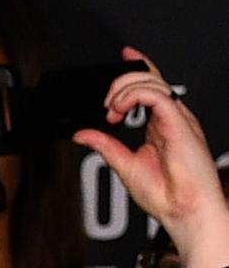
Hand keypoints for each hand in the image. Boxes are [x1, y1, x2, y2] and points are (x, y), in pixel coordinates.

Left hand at [76, 50, 228, 267]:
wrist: (185, 211)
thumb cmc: (166, 196)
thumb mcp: (124, 166)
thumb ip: (105, 146)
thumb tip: (83, 133)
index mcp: (160, 126)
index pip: (149, 86)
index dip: (137, 67)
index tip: (123, 56)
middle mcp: (170, 118)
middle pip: (149, 78)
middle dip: (121, 83)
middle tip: (106, 107)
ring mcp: (176, 118)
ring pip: (151, 81)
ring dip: (124, 88)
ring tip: (111, 110)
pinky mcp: (179, 121)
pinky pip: (156, 94)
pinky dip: (133, 95)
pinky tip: (119, 110)